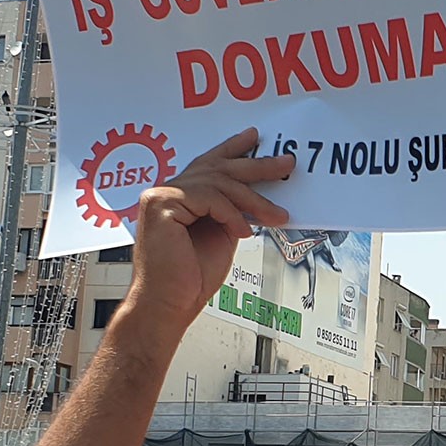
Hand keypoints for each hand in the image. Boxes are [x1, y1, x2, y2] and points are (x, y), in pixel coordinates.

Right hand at [127, 129, 292, 336]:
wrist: (168, 306)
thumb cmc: (188, 280)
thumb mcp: (221, 237)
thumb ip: (230, 213)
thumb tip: (255, 199)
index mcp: (176, 199)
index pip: (207, 166)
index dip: (232, 150)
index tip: (254, 139)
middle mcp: (165, 193)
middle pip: (216, 168)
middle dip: (255, 165)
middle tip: (285, 164)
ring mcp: (160, 197)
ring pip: (217, 182)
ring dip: (252, 199)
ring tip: (275, 215)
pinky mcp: (160, 206)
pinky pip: (208, 197)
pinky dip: (230, 213)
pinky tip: (241, 231)